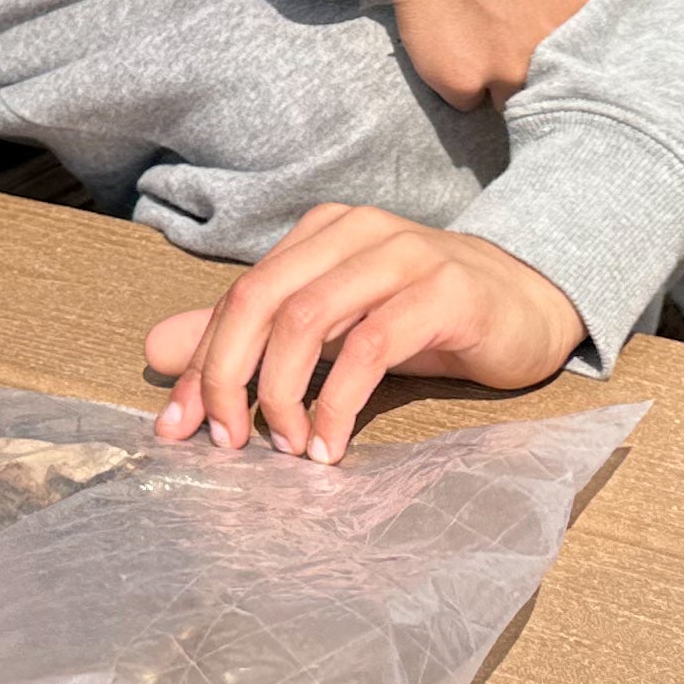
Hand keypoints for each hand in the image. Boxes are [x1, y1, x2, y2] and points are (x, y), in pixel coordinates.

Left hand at [144, 204, 586, 460]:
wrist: (529, 304)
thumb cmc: (424, 318)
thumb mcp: (332, 327)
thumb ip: (249, 336)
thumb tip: (154, 351)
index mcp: (320, 234)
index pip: (239, 297)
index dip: (201, 364)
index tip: (177, 429)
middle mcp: (354, 233)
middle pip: (260, 301)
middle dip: (226, 377)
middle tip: (224, 442)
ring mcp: (401, 256)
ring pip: (308, 319)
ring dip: (282, 394)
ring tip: (284, 450)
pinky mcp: (444, 293)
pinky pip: (371, 347)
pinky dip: (338, 403)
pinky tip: (330, 446)